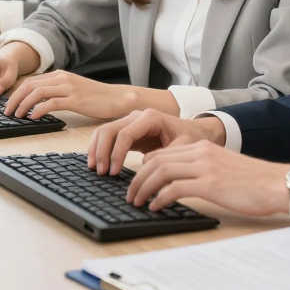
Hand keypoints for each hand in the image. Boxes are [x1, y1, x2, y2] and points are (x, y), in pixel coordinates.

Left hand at [3, 71, 147, 121]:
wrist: (117, 98)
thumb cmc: (96, 97)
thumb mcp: (74, 89)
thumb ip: (58, 91)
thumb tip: (38, 102)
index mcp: (61, 75)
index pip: (31, 81)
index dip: (17, 93)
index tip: (9, 105)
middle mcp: (63, 78)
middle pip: (30, 85)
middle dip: (15, 99)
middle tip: (7, 112)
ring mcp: (69, 88)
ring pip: (37, 93)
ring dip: (23, 105)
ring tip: (17, 116)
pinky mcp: (76, 99)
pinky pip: (51, 103)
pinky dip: (38, 109)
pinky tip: (33, 117)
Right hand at [88, 109, 225, 174]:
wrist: (194, 131)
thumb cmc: (190, 138)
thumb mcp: (184, 148)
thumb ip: (166, 155)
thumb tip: (145, 166)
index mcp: (151, 118)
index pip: (125, 134)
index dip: (117, 153)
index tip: (114, 172)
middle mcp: (137, 116)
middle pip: (110, 129)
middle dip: (102, 151)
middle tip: (100, 173)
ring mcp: (131, 122)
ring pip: (105, 131)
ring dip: (97, 149)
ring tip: (95, 169)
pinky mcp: (129, 132)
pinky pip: (108, 137)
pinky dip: (100, 148)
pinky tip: (97, 163)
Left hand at [127, 140, 289, 216]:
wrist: (275, 183)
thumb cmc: (252, 181)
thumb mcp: (222, 167)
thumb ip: (201, 169)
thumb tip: (178, 183)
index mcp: (203, 147)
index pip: (163, 153)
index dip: (144, 167)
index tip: (136, 182)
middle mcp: (201, 152)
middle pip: (157, 160)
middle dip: (138, 179)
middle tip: (130, 195)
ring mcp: (205, 167)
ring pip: (161, 171)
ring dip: (144, 188)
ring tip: (137, 202)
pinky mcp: (210, 184)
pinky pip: (175, 188)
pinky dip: (160, 197)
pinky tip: (155, 207)